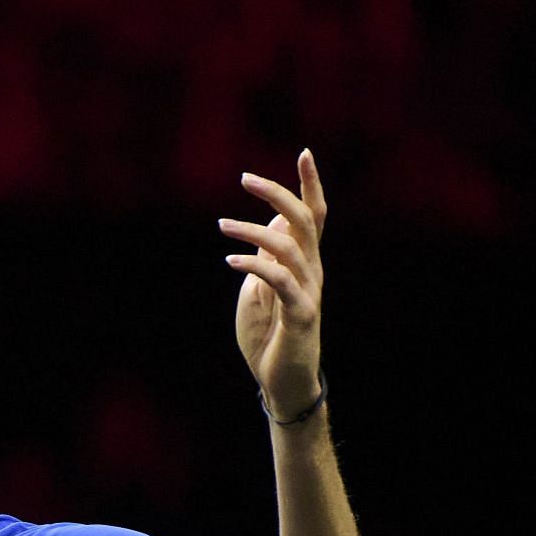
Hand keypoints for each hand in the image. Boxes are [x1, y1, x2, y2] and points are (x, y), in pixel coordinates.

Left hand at [219, 149, 327, 418]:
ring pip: (290, 246)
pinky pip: (279, 281)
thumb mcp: (260, 290)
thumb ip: (267, 257)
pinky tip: (230, 260)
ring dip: (254, 230)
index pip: (314, 215)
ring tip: (222, 225)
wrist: (282, 383)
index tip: (304, 152)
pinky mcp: (300, 315)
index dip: (310, 183)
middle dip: (278, 193)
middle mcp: (312, 271)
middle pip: (305, 220)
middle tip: (244, 178)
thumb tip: (272, 223)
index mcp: (304, 263)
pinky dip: (255, 265)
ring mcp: (309, 292)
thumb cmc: (270, 336)